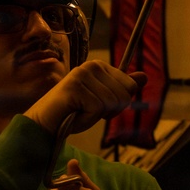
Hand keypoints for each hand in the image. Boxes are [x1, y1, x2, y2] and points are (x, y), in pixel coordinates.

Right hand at [24, 60, 146, 134]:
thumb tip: (144, 76)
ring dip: (96, 116)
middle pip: (124, 95)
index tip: (98, 106)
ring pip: (111, 103)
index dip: (118, 104)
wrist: (45, 123)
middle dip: (108, 111)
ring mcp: (82, 75)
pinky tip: (73, 115)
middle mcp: (92, 66)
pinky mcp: (75, 87)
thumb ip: (122, 88)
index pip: (130, 87)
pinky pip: (97, 109)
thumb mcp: (103, 101)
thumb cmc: (73, 113)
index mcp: (100, 66)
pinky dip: (87, 120)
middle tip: (86, 111)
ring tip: (79, 112)